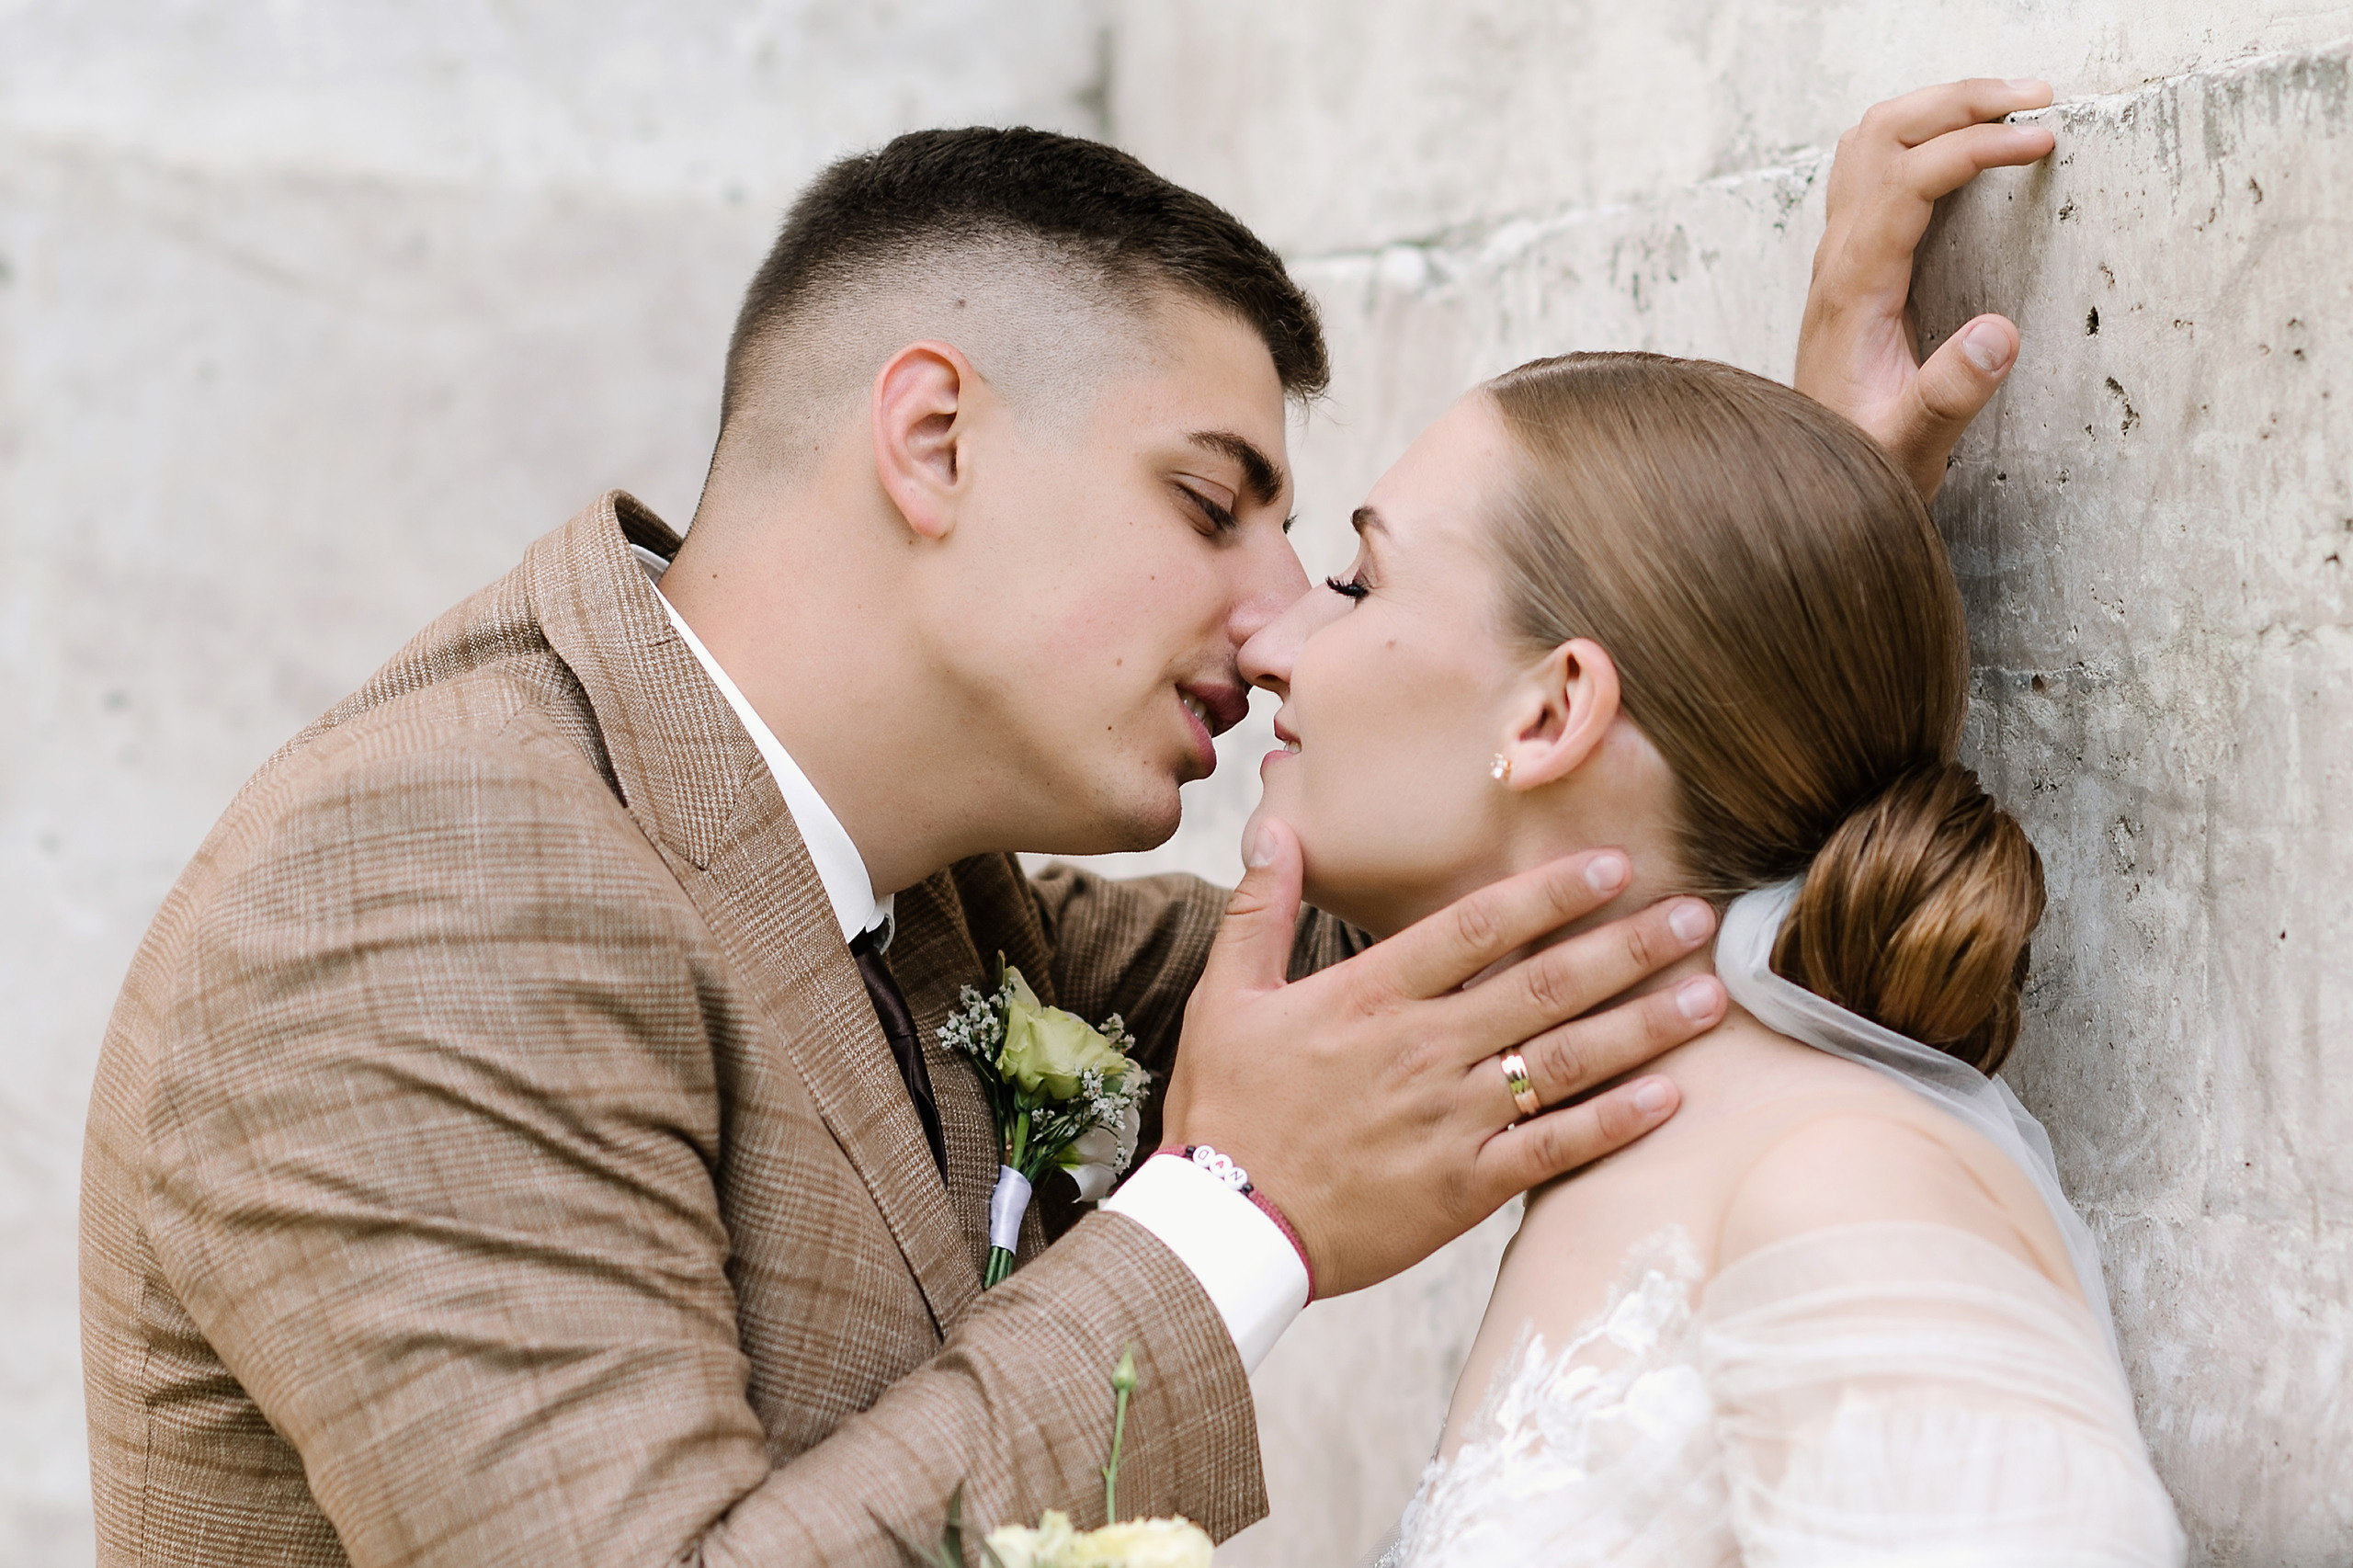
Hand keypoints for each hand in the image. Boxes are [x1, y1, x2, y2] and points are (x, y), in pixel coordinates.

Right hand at [1160, 820, 1725, 1296]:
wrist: (1226, 1226)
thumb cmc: (1226, 1106)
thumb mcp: (1226, 996)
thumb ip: (1260, 908)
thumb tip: (1274, 824)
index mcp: (1371, 995)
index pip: (1478, 926)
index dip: (1551, 892)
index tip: (1613, 865)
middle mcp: (1424, 1049)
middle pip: (1545, 986)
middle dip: (1629, 947)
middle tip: (1699, 917)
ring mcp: (1451, 1119)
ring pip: (1566, 1062)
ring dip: (1645, 1026)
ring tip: (1710, 996)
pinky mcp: (1465, 1186)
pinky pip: (1554, 1148)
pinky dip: (1615, 1122)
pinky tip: (1670, 1095)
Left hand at [1794, 78, 2056, 500]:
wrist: (1804, 481)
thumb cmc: (1859, 462)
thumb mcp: (1911, 444)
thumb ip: (1948, 394)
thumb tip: (1998, 334)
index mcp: (1854, 289)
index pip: (1908, 180)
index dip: (1974, 146)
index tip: (2041, 141)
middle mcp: (1836, 261)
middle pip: (1882, 135)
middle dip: (1960, 101)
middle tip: (2036, 98)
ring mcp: (1836, 257)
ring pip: (1871, 142)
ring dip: (1937, 108)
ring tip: (2010, 105)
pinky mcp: (1847, 263)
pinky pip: (1871, 169)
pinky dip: (1919, 136)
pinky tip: (1960, 144)